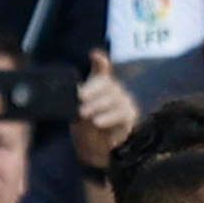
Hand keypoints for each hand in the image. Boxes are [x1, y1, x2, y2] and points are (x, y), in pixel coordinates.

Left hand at [72, 52, 138, 168]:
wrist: (94, 147)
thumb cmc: (85, 124)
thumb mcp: (74, 109)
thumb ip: (75, 98)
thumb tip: (75, 93)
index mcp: (99, 84)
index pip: (102, 69)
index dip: (100, 61)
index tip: (95, 55)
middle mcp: (113, 90)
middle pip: (107, 84)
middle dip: (92, 90)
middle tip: (80, 98)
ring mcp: (124, 102)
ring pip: (114, 98)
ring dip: (98, 105)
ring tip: (84, 114)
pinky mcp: (130, 117)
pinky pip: (121, 114)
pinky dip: (108, 117)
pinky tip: (97, 122)